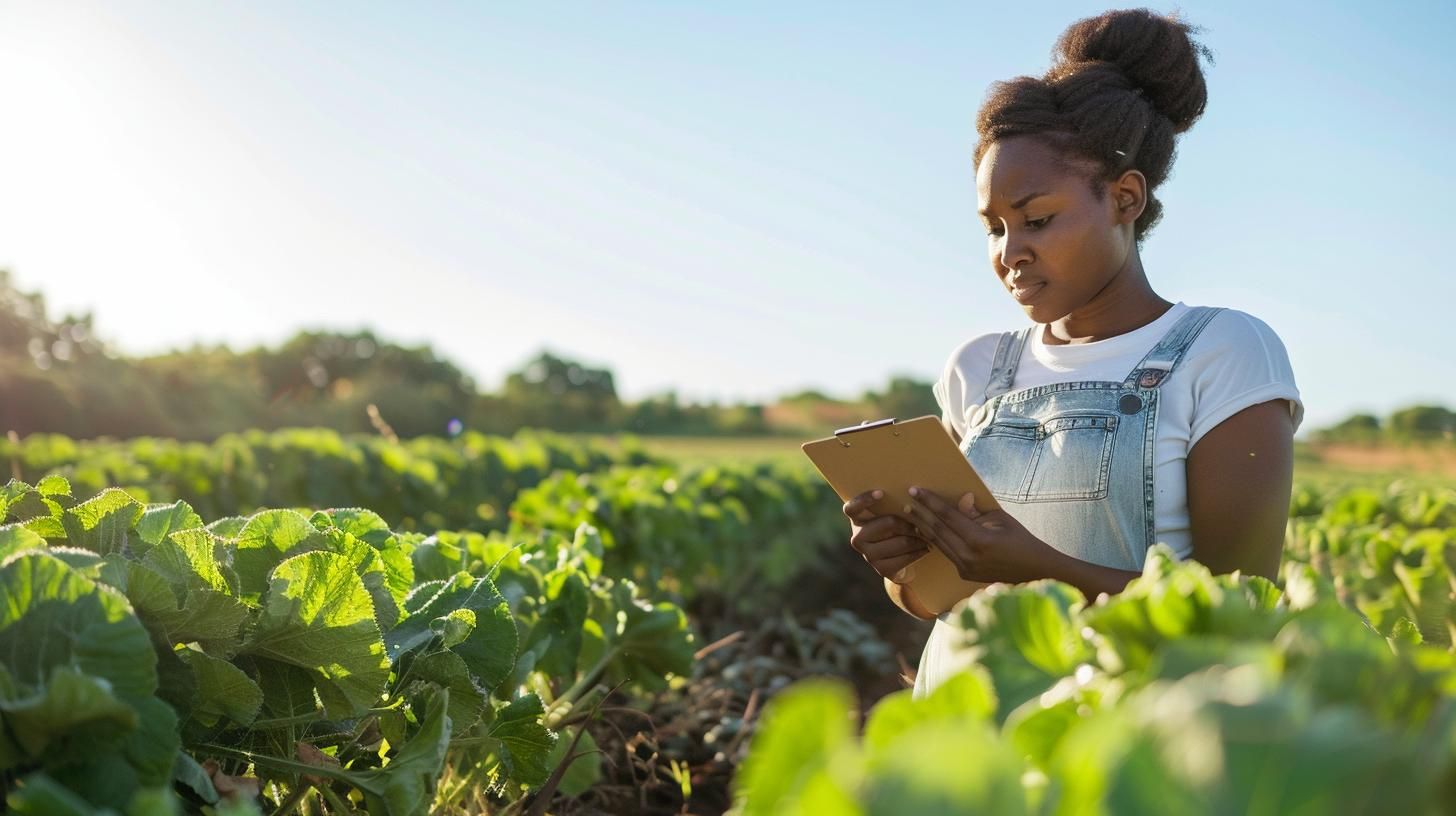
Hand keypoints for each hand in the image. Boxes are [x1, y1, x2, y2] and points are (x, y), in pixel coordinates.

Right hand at [842, 489, 928, 582]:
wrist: (895, 555)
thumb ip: (893, 502)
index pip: (852, 508)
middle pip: (888, 523)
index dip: (864, 500)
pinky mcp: (881, 569)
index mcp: (857, 519)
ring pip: (901, 542)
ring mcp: (868, 555)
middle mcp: (858, 538)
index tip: (881, 493)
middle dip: (910, 522)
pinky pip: (905, 559)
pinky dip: (919, 552)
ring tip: (929, 535)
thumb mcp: (889, 511)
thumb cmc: (893, 524)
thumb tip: (913, 493)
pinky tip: (926, 548)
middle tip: (924, 520)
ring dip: (919, 538)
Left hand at [903, 486, 1053, 584]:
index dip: (930, 501)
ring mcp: (965, 568)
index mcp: (978, 540)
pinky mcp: (964, 574)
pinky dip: (936, 540)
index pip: (948, 516)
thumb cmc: (1021, 540)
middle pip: (937, 530)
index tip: (916, 490)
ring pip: (938, 543)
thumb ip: (976, 511)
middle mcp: (968, 556)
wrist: (1034, 571)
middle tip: (908, 499)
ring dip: (923, 527)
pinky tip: (926, 531)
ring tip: (911, 513)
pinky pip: (946, 553)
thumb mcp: (1000, 519)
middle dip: (921, 513)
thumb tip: (960, 499)